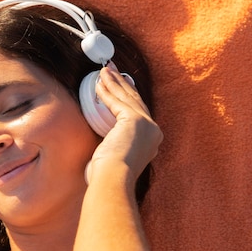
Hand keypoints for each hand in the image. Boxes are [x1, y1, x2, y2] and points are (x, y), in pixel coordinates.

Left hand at [86, 62, 162, 183]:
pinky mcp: (134, 120)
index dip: (126, 97)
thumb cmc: (109, 176)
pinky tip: (98, 83)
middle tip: (110, 70)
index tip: (116, 85)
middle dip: (121, 84)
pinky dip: (106, 92)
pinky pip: (116, 102)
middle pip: (134, 101)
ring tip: (103, 71)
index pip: (137, 112)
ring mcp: (147, 125)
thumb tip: (105, 144)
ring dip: (113, 82)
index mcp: (150, 141)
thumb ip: (114, 145)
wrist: (113, 180)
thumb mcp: (114, 157)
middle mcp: (153, 132)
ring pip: (126, 98)